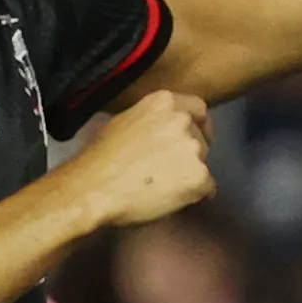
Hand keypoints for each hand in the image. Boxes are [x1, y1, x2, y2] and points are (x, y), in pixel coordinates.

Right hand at [70, 88, 216, 228]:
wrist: (94, 189)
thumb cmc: (99, 158)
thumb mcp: (124, 122)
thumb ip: (151, 120)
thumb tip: (162, 129)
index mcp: (163, 102)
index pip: (198, 109)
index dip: (200, 125)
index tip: (198, 137)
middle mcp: (182, 121)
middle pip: (201, 139)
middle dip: (191, 154)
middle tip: (170, 171)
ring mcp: (193, 148)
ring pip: (204, 164)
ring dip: (191, 175)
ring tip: (164, 187)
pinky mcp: (199, 176)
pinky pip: (207, 188)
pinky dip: (195, 195)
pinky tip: (172, 200)